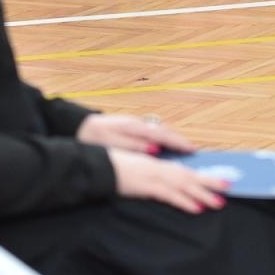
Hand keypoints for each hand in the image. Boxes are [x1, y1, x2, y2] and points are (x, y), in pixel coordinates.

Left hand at [76, 113, 194, 155]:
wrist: (80, 126)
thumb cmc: (94, 138)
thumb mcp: (113, 143)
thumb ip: (134, 146)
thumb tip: (155, 149)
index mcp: (135, 127)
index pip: (163, 135)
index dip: (179, 143)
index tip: (192, 150)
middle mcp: (139, 123)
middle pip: (165, 131)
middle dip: (180, 140)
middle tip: (194, 151)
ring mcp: (136, 123)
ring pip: (160, 130)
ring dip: (173, 138)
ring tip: (185, 148)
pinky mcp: (132, 127)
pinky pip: (154, 131)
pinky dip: (164, 137)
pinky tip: (166, 144)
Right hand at [108, 149, 227, 214]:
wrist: (101, 166)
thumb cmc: (117, 166)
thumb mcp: (140, 168)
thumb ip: (155, 172)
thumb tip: (170, 180)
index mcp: (159, 164)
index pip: (185, 169)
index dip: (202, 174)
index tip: (217, 178)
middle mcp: (160, 168)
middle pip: (190, 176)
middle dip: (210, 182)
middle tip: (228, 187)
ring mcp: (155, 177)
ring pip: (185, 186)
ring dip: (203, 194)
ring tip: (219, 202)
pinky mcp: (148, 187)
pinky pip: (170, 196)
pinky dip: (184, 201)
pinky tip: (196, 208)